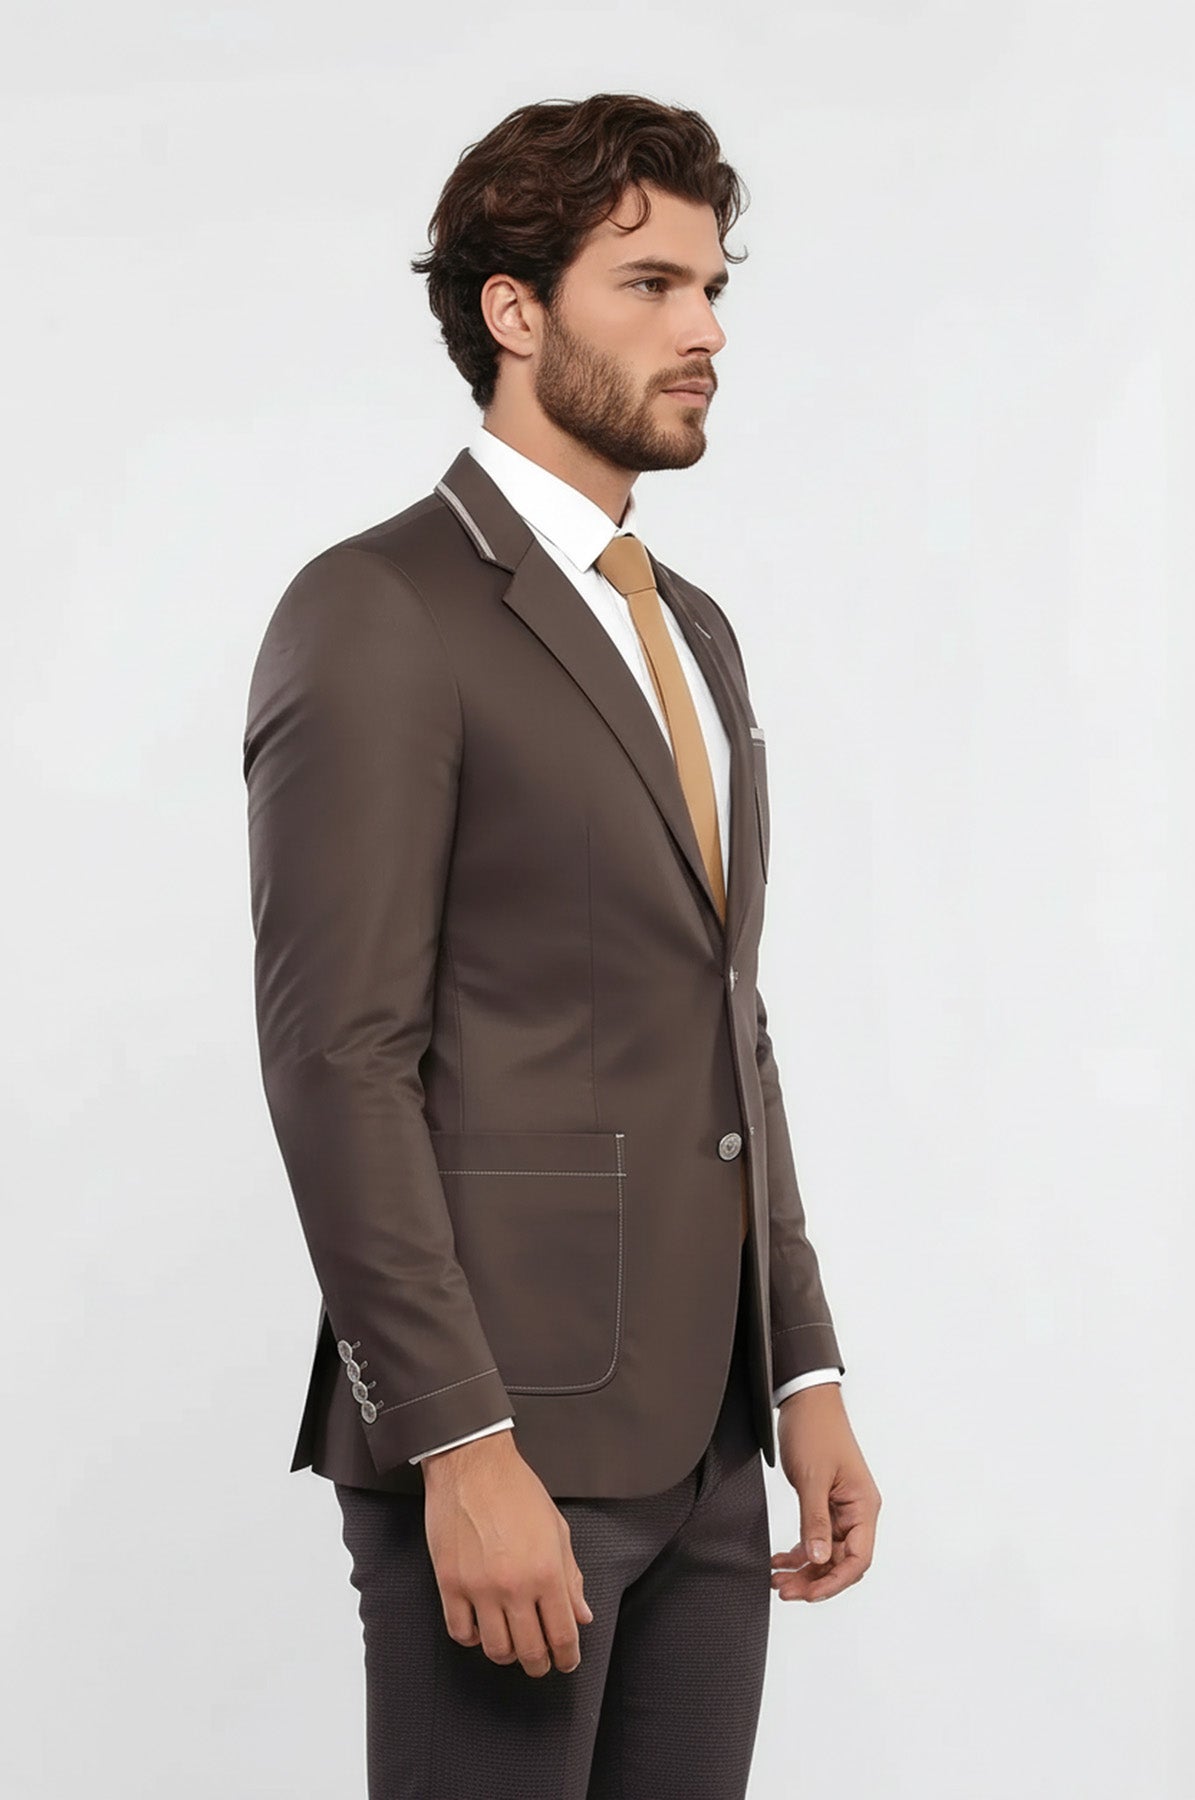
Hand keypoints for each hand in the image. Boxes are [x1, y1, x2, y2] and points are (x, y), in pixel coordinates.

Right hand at [421, 1430, 593, 1675]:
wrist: (472, 1464)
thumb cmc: (516, 1490)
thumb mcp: (556, 1529)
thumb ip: (571, 1576)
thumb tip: (582, 1614)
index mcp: (547, 1572)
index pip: (563, 1635)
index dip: (567, 1658)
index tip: (567, 1662)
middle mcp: (514, 1586)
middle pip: (529, 1651)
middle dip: (540, 1664)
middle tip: (541, 1662)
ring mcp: (479, 1588)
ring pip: (495, 1650)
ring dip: (507, 1655)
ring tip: (512, 1645)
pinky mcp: (450, 1584)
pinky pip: (460, 1632)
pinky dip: (472, 1639)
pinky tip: (481, 1628)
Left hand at [770, 1384, 880, 1603]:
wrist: (805, 1402)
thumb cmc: (816, 1431)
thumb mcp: (812, 1478)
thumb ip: (814, 1520)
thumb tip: (817, 1559)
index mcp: (863, 1506)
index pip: (858, 1558)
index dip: (835, 1581)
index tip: (809, 1593)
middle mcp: (856, 1512)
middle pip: (841, 1561)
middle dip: (814, 1580)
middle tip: (784, 1590)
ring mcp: (840, 1509)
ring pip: (825, 1554)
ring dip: (804, 1569)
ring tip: (777, 1580)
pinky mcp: (824, 1504)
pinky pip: (815, 1538)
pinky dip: (799, 1552)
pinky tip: (779, 1560)